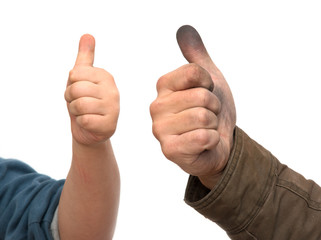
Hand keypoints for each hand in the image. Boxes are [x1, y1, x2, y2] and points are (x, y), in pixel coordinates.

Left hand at [65, 34, 118, 145]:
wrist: (90, 130)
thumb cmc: (85, 102)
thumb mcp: (82, 78)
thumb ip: (85, 57)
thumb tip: (87, 35)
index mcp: (106, 76)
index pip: (75, 73)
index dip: (70, 84)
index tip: (79, 90)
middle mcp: (112, 90)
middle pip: (75, 89)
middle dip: (71, 99)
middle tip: (80, 104)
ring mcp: (113, 108)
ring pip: (79, 105)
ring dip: (76, 112)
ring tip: (85, 113)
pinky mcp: (110, 125)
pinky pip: (84, 120)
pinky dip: (81, 123)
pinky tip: (90, 123)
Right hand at [150, 25, 235, 188]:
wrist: (220, 143)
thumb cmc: (212, 112)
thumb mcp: (208, 81)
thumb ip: (196, 56)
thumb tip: (184, 29)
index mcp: (163, 86)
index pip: (195, 73)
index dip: (210, 84)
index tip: (207, 94)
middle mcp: (156, 106)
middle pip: (201, 96)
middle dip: (214, 108)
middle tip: (207, 117)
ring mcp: (160, 130)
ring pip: (203, 117)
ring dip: (213, 125)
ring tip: (205, 129)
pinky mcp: (169, 150)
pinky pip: (203, 137)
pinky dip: (212, 140)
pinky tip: (203, 144)